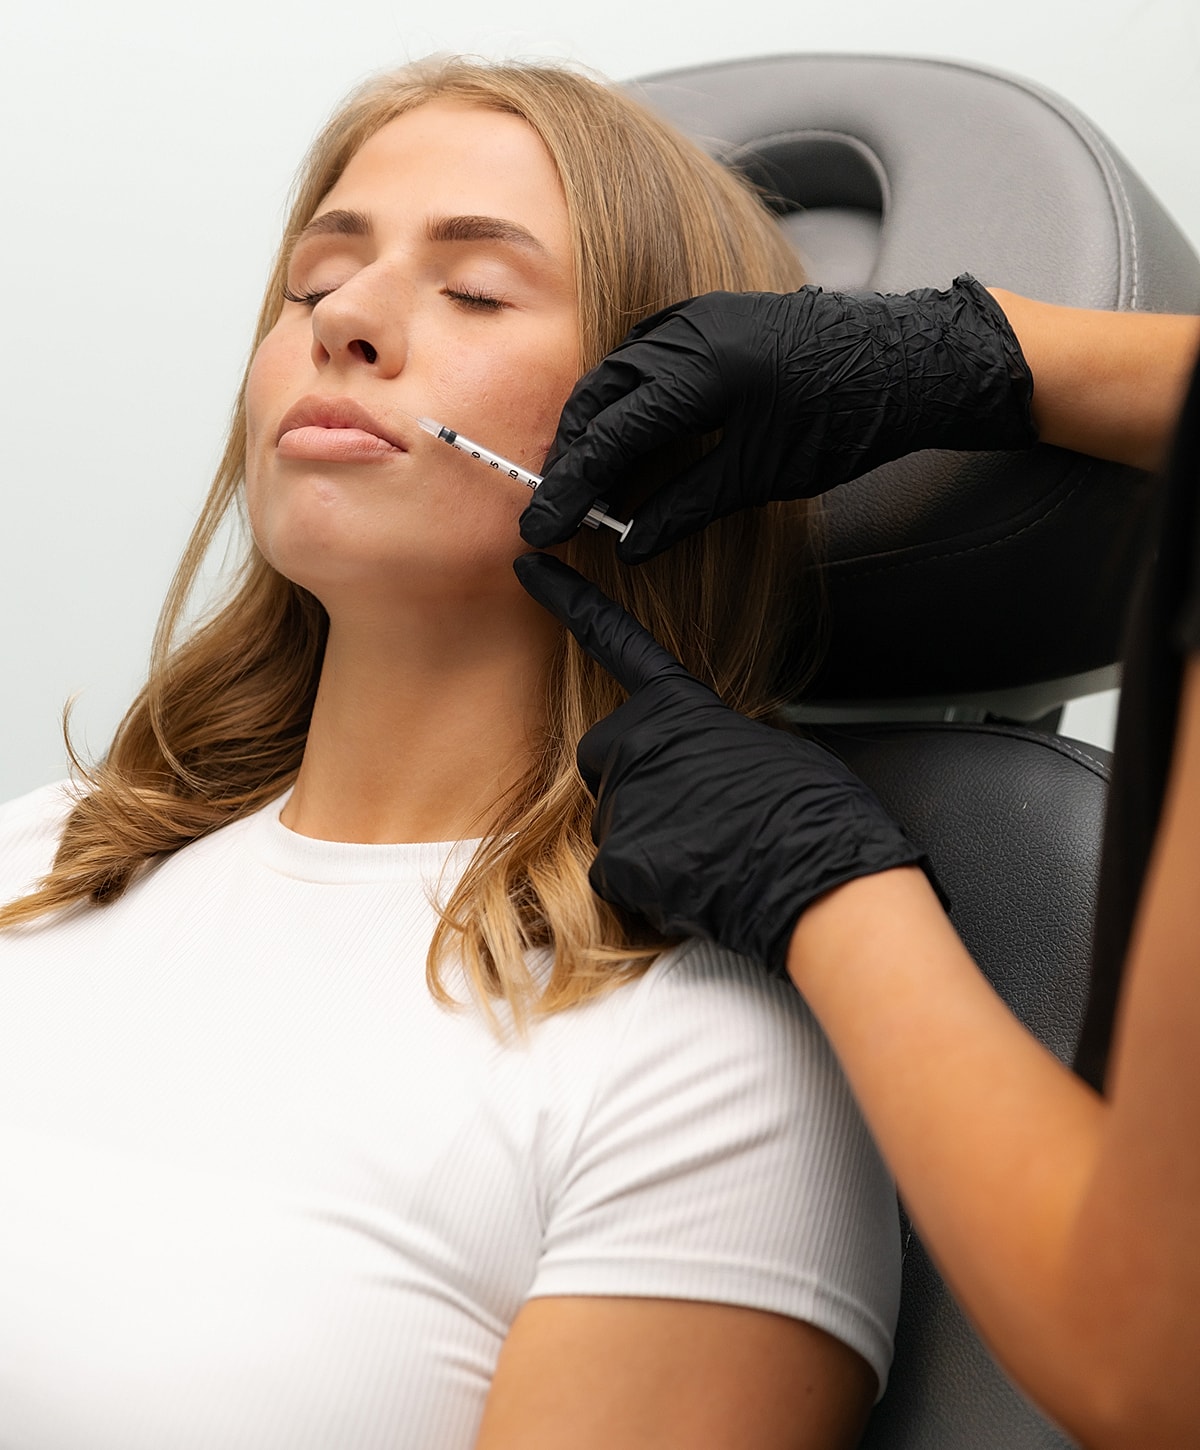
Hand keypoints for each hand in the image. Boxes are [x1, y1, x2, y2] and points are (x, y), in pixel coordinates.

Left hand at [514, 552, 941, 970]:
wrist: (824, 880)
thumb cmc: (816, 815)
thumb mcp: (771, 746)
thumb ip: (712, 738)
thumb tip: (707, 758)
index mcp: (681, 706)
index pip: (616, 640)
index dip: (569, 601)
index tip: (528, 566)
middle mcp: (640, 742)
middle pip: (602, 754)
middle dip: (629, 780)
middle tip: (688, 812)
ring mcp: (623, 801)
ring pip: (610, 819)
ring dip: (645, 837)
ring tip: (707, 853)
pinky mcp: (616, 862)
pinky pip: (613, 874)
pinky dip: (644, 886)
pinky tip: (693, 885)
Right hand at [520, 275, 1034, 562]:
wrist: (912, 361)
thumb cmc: (849, 414)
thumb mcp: (761, 475)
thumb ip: (685, 506)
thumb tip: (630, 542)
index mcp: (699, 369)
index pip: (608, 436)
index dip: (570, 488)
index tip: (544, 527)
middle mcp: (687, 331)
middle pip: (596, 397)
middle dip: (572, 457)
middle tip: (561, 510)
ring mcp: (698, 318)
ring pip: (616, 376)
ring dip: (596, 430)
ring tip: (591, 486)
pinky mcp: (712, 320)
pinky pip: (646, 361)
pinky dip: (626, 405)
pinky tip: (630, 444)